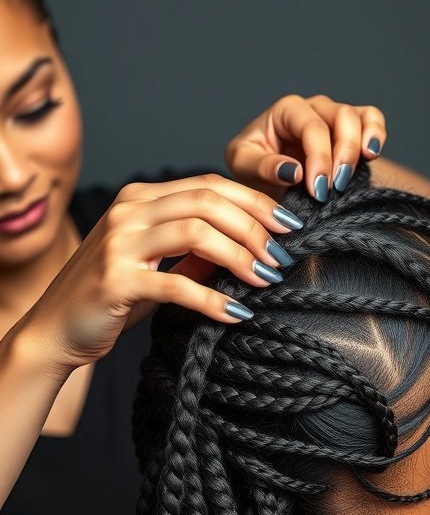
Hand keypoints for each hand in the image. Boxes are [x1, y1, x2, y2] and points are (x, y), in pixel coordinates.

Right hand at [19, 174, 303, 374]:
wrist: (56, 329)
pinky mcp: (116, 280)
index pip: (209, 185)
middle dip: (255, 226)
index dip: (254, 201)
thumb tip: (252, 245)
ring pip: (197, 233)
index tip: (289, 225)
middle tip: (283, 254)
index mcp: (140, 198)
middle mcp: (128, 211)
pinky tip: (237, 313)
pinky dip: (214, 298)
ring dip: (241, 256)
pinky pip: (177, 284)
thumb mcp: (157, 264)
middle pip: (208, 202)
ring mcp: (120, 243)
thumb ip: (195, 249)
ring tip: (267, 278)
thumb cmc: (111, 297)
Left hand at [225, 94, 385, 200]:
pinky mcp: (351, 128)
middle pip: (340, 117)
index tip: (317, 190)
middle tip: (335, 188)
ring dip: (359, 149)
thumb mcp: (244, 166)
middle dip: (342, 154)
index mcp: (285, 111)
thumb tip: (295, 171)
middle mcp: (313, 108)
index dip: (319, 157)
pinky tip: (372, 154)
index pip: (311, 126)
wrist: (263, 177)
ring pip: (359, 117)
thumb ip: (264, 166)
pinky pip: (371, 119)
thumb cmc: (252, 166)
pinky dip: (377, 133)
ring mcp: (333, 116)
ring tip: (349, 177)